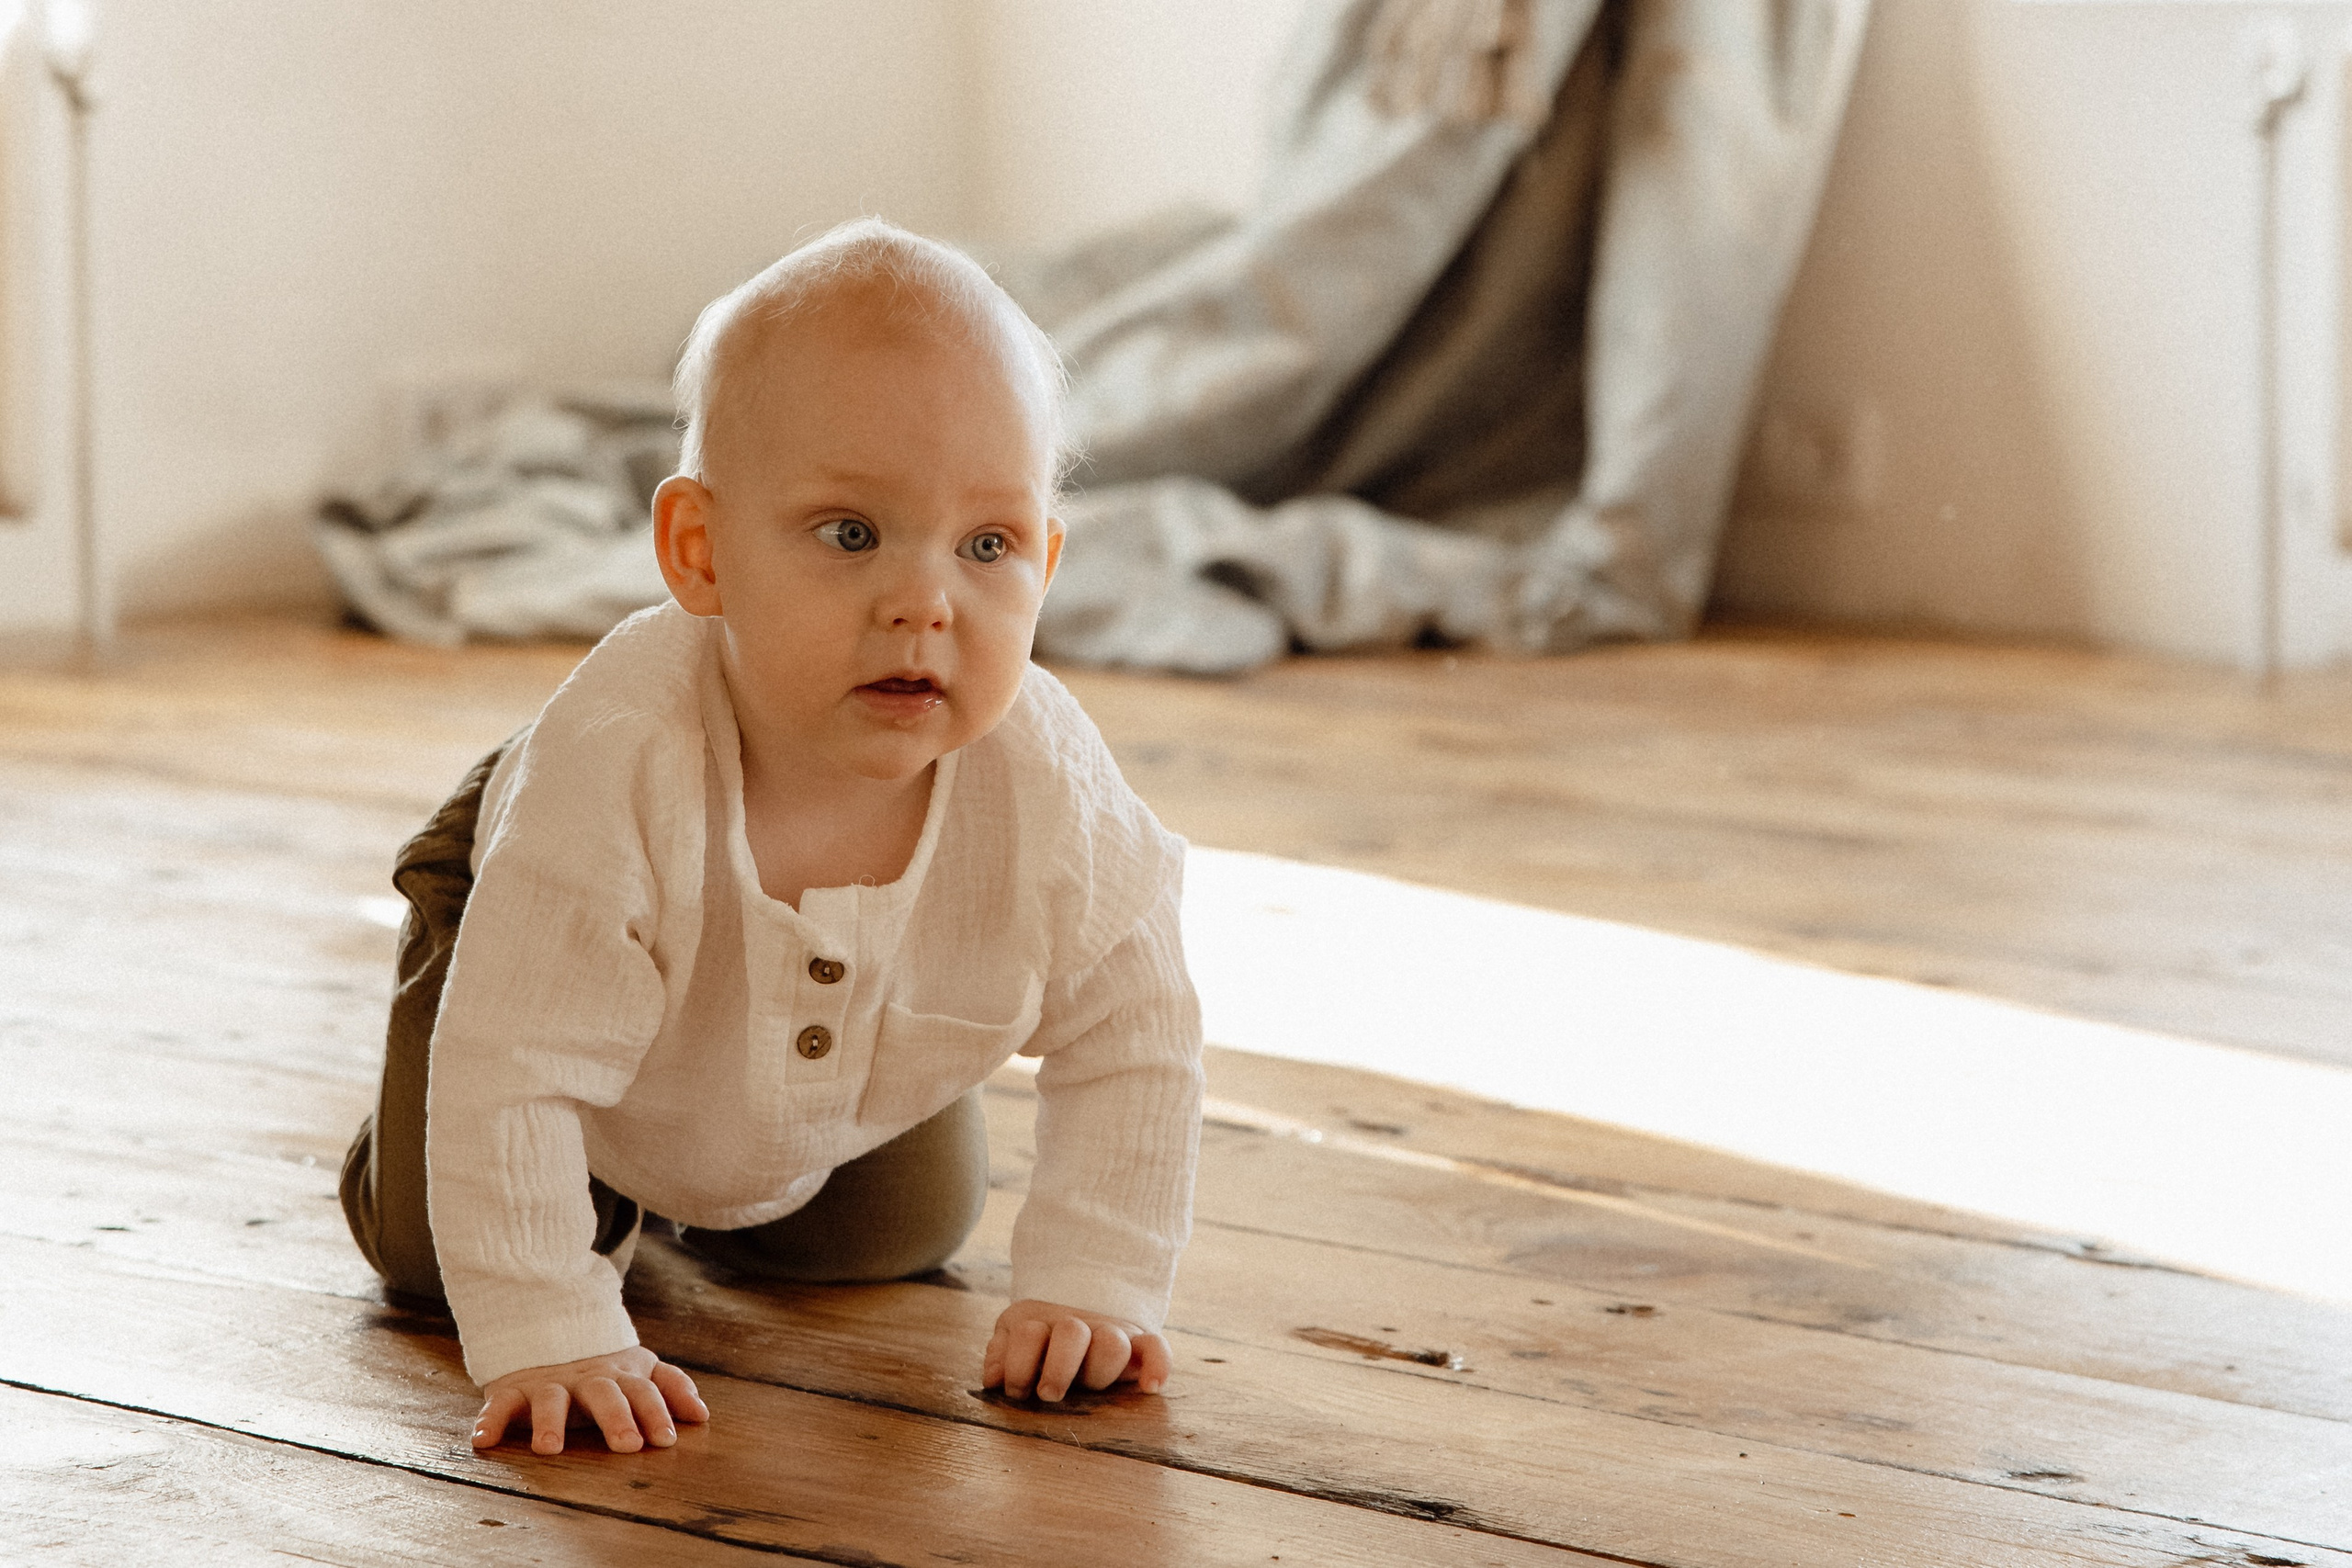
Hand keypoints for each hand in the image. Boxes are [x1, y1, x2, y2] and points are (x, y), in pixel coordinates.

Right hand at [473, 1346, 710, 1454]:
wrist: (549, 1331)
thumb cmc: (603, 1369)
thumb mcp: (638, 1371)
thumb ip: (670, 1388)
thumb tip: (702, 1415)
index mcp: (620, 1376)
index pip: (643, 1391)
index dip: (656, 1412)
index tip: (667, 1439)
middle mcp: (586, 1379)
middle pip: (604, 1394)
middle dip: (616, 1418)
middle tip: (627, 1445)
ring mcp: (549, 1383)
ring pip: (550, 1398)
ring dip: (549, 1422)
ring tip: (548, 1448)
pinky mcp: (513, 1389)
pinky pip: (500, 1404)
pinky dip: (491, 1420)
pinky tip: (484, 1441)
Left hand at [982, 1299, 1171, 1401]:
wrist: (1077, 1313)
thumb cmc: (1040, 1339)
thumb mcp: (1013, 1335)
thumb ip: (1001, 1353)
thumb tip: (992, 1378)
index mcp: (1043, 1324)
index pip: (1030, 1332)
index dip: (1018, 1363)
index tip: (1013, 1389)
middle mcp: (1079, 1328)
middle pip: (1072, 1334)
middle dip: (1057, 1367)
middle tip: (1047, 1393)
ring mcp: (1110, 1335)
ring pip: (1111, 1343)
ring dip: (1097, 1369)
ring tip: (1089, 1389)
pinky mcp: (1138, 1345)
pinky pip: (1156, 1347)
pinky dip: (1158, 1364)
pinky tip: (1150, 1387)